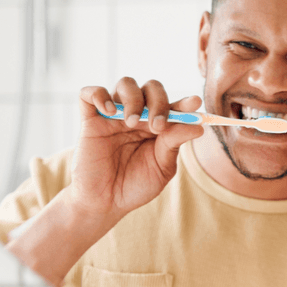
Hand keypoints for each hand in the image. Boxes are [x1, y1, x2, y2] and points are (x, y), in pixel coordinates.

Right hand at [69, 77, 204, 222]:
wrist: (105, 203)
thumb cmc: (136, 185)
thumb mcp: (162, 167)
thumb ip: (175, 143)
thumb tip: (198, 126)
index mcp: (159, 126)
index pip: (174, 106)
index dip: (185, 102)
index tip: (195, 103)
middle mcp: (139, 115)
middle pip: (152, 88)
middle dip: (159, 102)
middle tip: (158, 126)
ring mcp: (114, 116)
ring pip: (125, 84)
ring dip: (134, 99)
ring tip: (132, 123)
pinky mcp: (90, 120)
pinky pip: (88, 93)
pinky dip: (98, 94)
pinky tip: (108, 110)